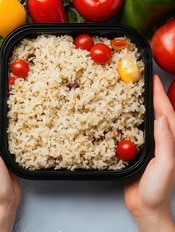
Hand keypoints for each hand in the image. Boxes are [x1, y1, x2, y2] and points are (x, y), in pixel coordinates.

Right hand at [124, 75, 174, 231]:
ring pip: (142, 120)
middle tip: (139, 79)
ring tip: (128, 92)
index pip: (165, 111)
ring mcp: (147, 146)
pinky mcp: (134, 152)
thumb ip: (165, 141)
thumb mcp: (165, 164)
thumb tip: (161, 118)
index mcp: (170, 140)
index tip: (152, 78)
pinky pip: (128, 131)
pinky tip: (116, 115)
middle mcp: (159, 140)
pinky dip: (124, 120)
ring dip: (137, 105)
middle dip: (149, 94)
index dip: (158, 94)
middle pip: (155, 112)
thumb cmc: (158, 189)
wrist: (146, 207)